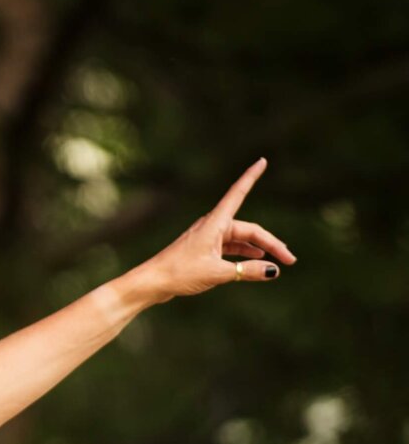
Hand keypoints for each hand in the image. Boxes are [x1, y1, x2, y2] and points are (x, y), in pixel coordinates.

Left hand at [134, 158, 296, 303]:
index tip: (262, 161)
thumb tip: (273, 271)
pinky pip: (230, 248)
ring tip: (278, 263)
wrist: (152, 283)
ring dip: (258, 250)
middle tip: (290, 260)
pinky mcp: (203, 251)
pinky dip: (243, 254)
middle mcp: (212, 226)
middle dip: (271, 244)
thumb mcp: (218, 273)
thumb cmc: (180, 273)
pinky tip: (256, 261)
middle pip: (249, 230)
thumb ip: (247, 271)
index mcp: (215, 223)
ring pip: (240, 240)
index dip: (251, 177)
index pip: (238, 194)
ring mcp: (207, 239)